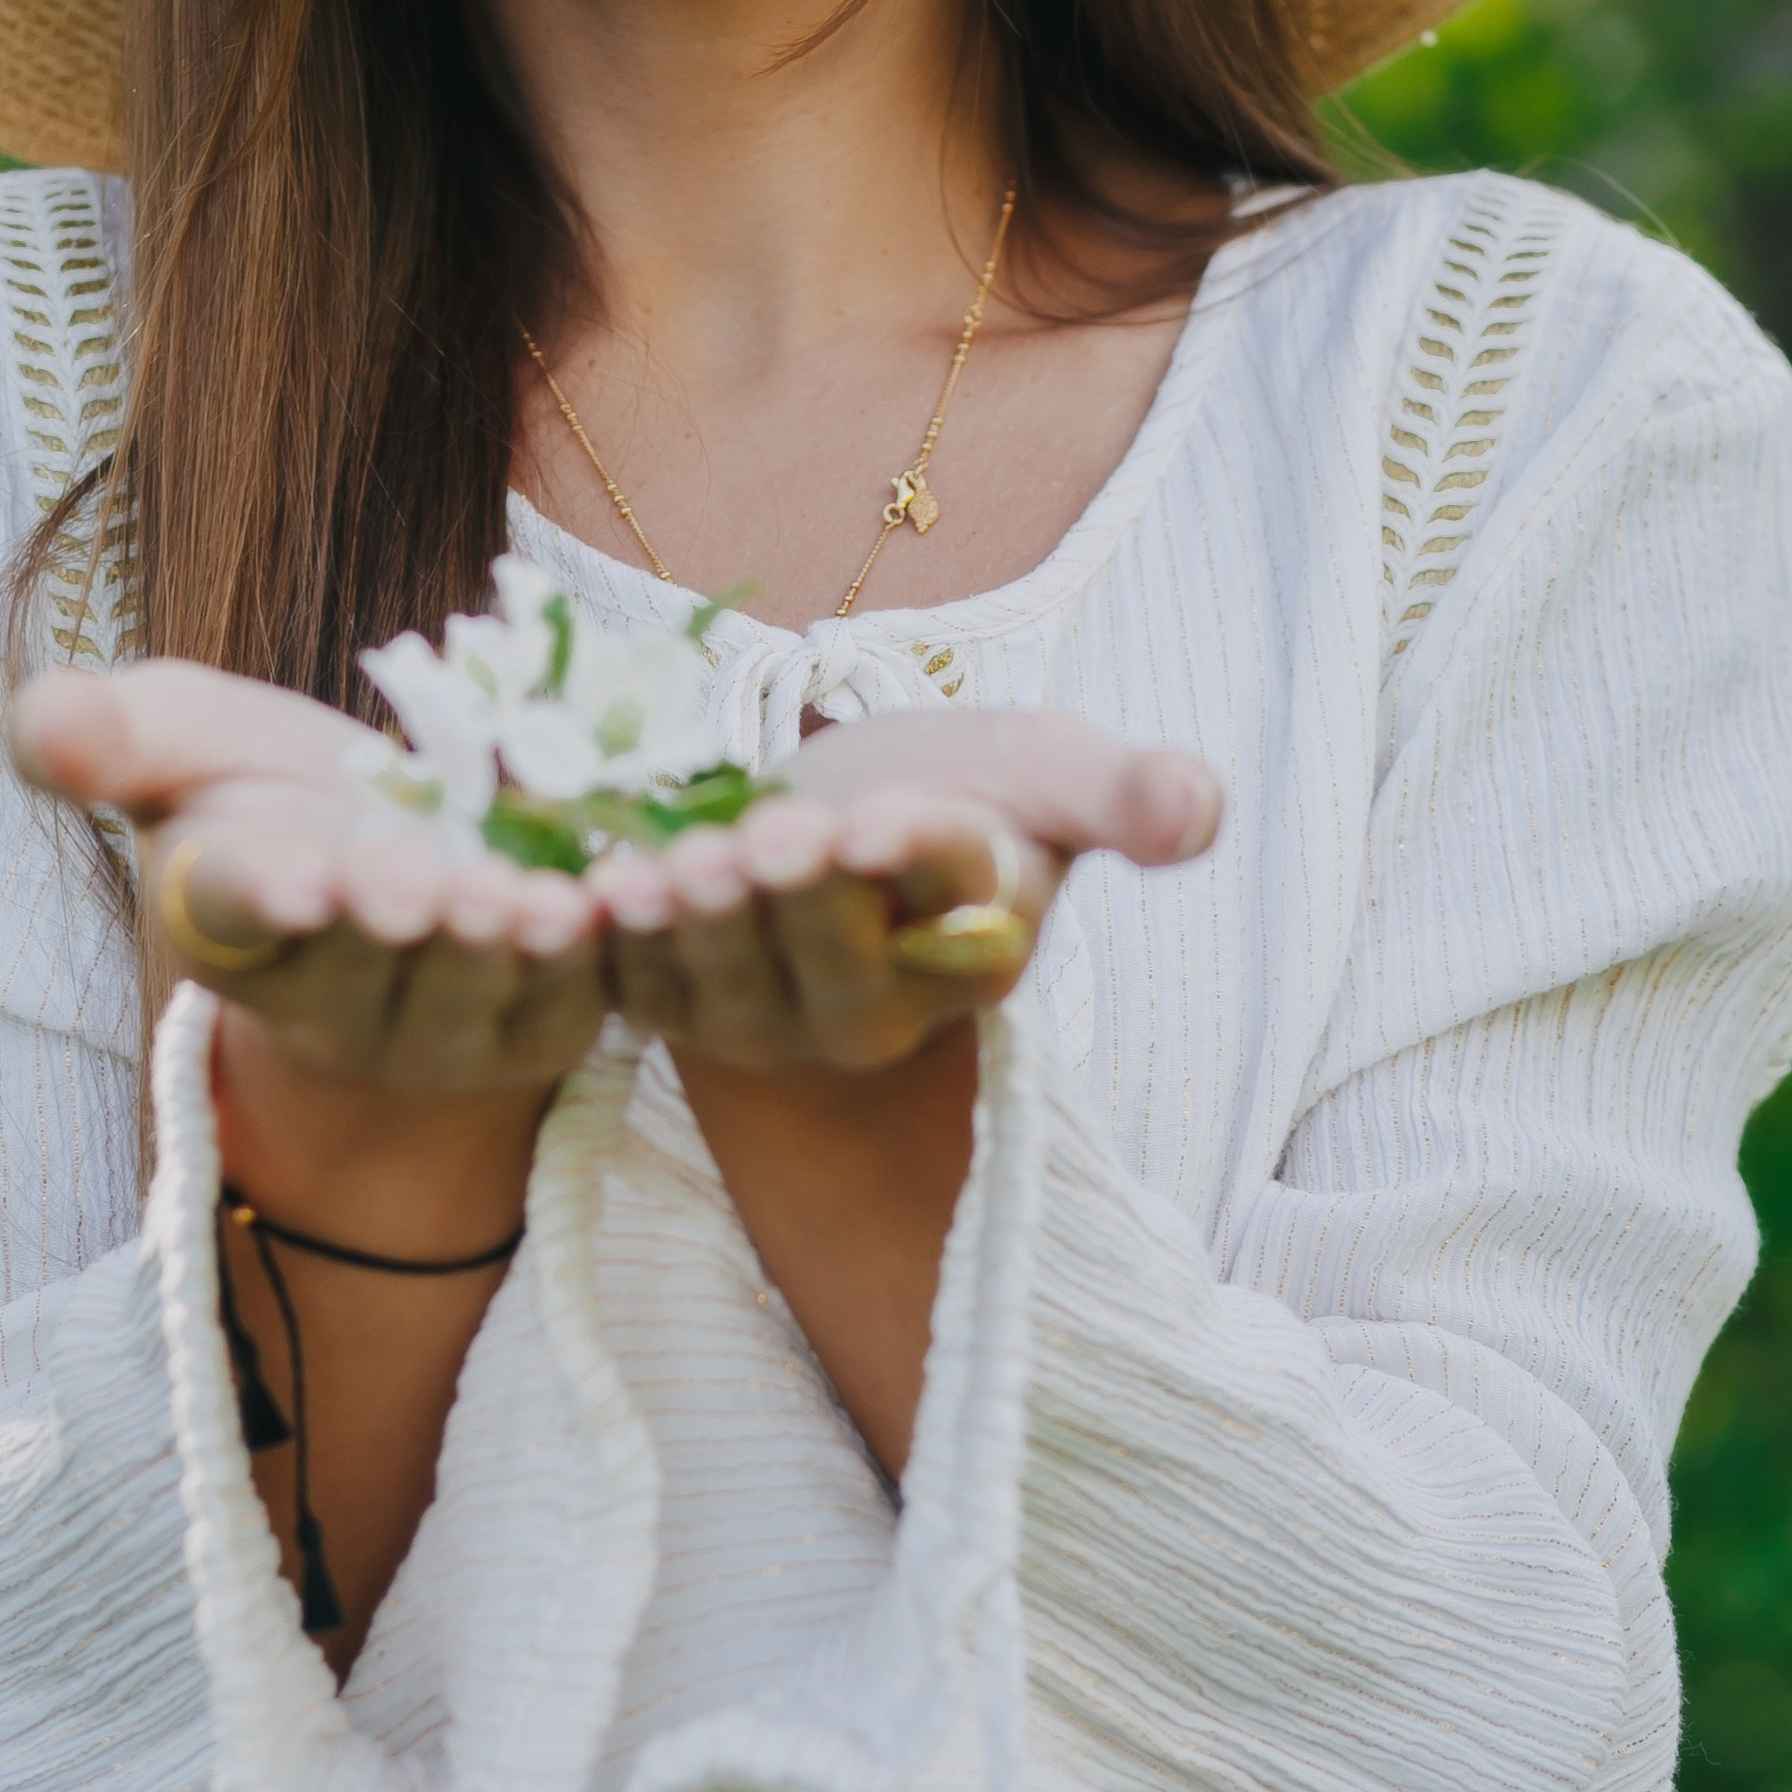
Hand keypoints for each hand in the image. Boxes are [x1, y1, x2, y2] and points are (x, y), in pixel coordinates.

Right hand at [9, 658, 609, 1093]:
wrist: (387, 863)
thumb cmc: (264, 796)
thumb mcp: (179, 744)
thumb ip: (106, 735)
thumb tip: (39, 716)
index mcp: (228, 924)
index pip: (237, 913)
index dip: (265, 894)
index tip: (292, 876)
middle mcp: (328, 1000)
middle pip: (360, 968)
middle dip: (390, 926)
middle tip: (416, 886)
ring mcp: (439, 1027)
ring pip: (469, 994)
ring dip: (496, 951)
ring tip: (525, 903)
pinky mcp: (541, 1024)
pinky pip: (573, 998)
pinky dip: (595, 957)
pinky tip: (613, 905)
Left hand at [589, 707, 1218, 1075]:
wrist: (843, 822)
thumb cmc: (966, 792)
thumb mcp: (1054, 773)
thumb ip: (1128, 792)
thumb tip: (1201, 810)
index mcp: (980, 947)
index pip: (959, 913)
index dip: (915, 863)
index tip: (878, 821)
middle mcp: (881, 1008)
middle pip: (837, 961)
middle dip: (798, 902)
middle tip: (769, 839)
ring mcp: (773, 1017)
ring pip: (733, 983)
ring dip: (697, 929)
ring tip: (670, 872)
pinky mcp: (677, 1004)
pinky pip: (638, 987)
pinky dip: (611, 947)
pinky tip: (590, 896)